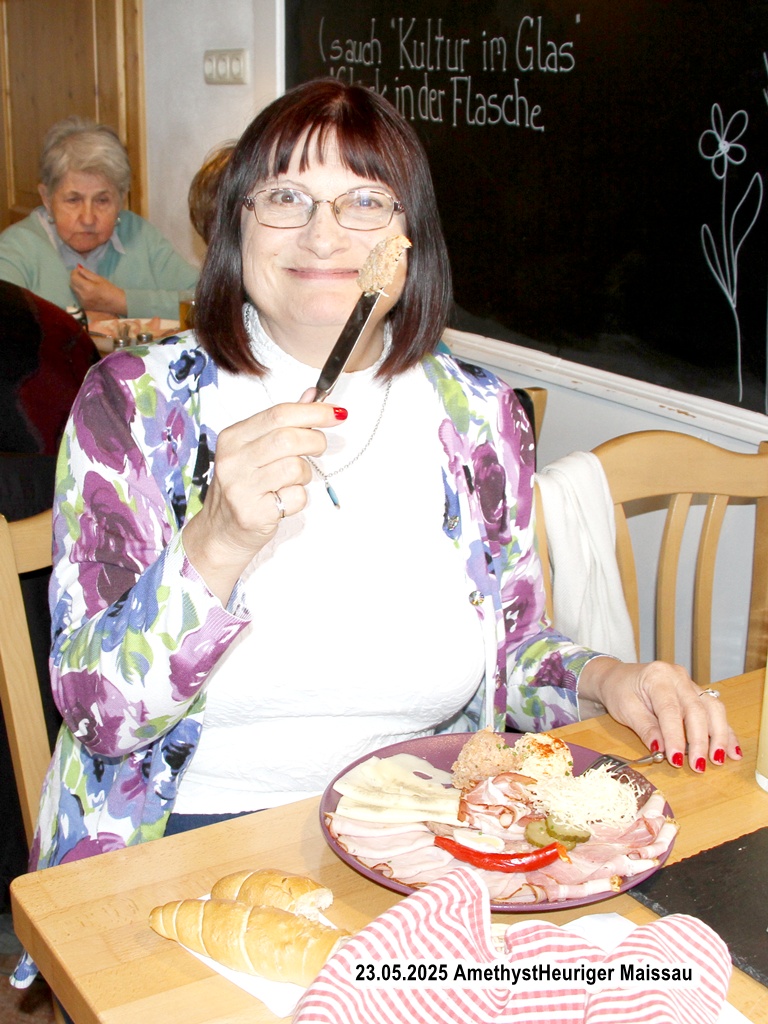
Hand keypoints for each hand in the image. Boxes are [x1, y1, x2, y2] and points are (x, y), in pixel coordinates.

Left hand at [70, 264, 127, 315]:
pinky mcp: (84, 306)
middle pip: (71, 284)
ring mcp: (82, 302)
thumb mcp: (99, 278)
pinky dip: (79, 292)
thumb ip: (87, 273)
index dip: (74, 272)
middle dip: (75, 278)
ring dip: (77, 285)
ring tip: (86, 284)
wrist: (117, 303)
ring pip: (74, 290)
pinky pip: (77, 296)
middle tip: (82, 276)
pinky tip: (87, 292)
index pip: (73, 277)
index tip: (79, 270)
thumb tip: (77, 268)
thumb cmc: (110, 289)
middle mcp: (82, 295)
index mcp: (87, 287)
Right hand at [182, 396, 346, 603]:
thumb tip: (313, 396)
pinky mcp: (253, 513)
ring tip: (292, 480)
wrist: (220, 532)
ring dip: (306, 474)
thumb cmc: (244, 487)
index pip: (278, 414)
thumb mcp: (255, 450)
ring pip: (295, 468)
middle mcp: (233, 460)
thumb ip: (283, 423)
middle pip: (288, 438)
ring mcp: (240, 488)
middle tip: (319, 448)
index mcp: (233, 437)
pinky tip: (283, 500)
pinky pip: (296, 497)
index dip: (313, 412)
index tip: (337, 413)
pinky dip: (299, 498)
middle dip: (315, 441)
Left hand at [578, 657, 740, 772]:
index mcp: (657, 677)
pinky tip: (732, 750)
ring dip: (719, 736)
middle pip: (696, 709)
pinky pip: (715, 711)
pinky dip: (725, 731)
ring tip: (718, 759)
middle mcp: (678, 677)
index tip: (677, 760)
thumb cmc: (620, 691)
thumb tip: (661, 750)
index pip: (670, 710)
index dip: (675, 736)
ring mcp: (690, 683)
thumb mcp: (625, 709)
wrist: (619, 677)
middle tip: (699, 765)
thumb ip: (645, 728)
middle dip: (700, 741)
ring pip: (712, 709)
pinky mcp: (697, 693)